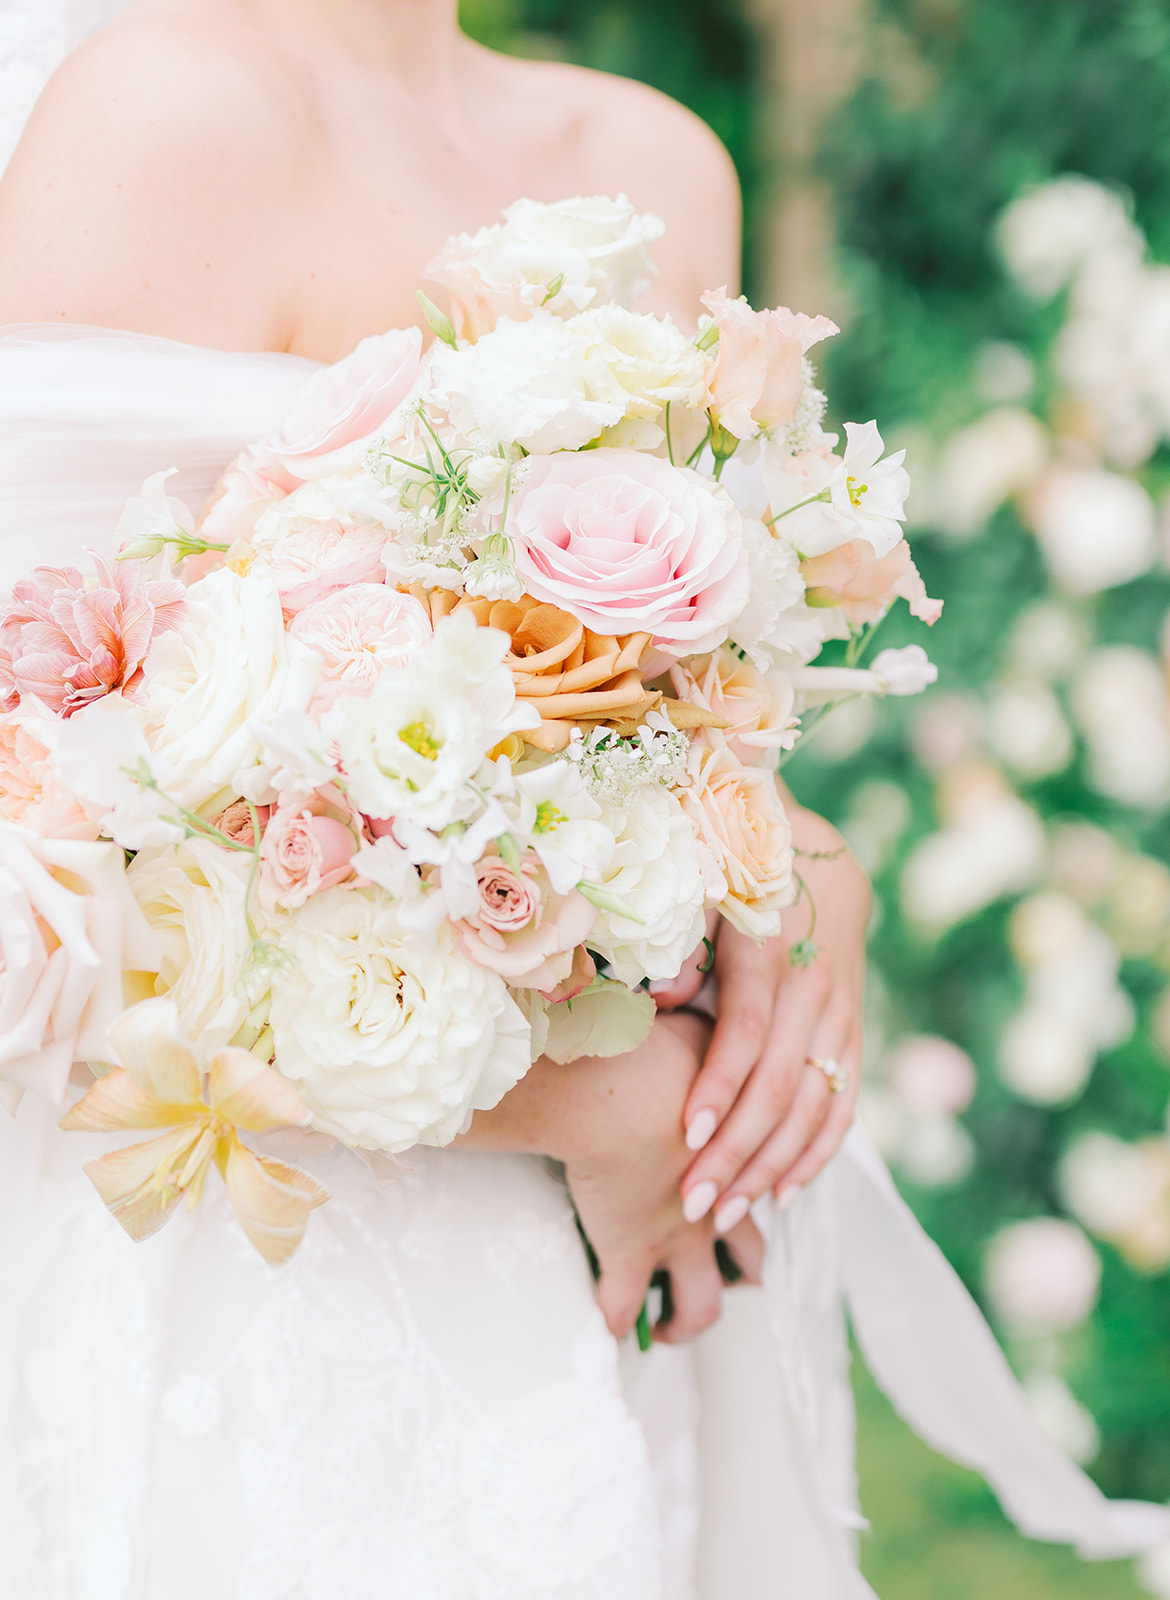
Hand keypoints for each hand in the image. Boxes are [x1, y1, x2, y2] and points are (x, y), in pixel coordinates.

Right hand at [458, 1011, 763, 1342]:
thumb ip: (706, 1016)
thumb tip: (697, 977)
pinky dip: (615, 1320)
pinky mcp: (628, 1250)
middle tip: (735, 1271)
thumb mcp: (693, 1021)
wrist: (610, 1086)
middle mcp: (719, 1202)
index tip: (759, 1193)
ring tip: (672, 1326)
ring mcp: (676, 1235)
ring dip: (690, 1319)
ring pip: (701, 1302)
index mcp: (740, 1151)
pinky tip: (608, 1325)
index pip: (771, 1179)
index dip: (769, 1189)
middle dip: (746, 1268)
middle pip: (752, 1255)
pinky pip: (621, 1306)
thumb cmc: (652, 1046)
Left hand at [652, 795, 867, 1232]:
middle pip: (780, 1081)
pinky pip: (843, 1099)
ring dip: (773, 1164)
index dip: (719, 1084)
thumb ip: (679, 939)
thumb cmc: (727, 871)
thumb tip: (663, 999)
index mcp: (768, 945)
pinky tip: (785, 1193)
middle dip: (737, 1149)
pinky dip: (818, 1151)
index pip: (748, 1028)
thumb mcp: (696, 887)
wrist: (810, 846)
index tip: (685, 1135)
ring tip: (729, 1213)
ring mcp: (841, 1009)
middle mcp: (813, 982)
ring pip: (814, 1101)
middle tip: (693, 1203)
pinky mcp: (854, 1027)